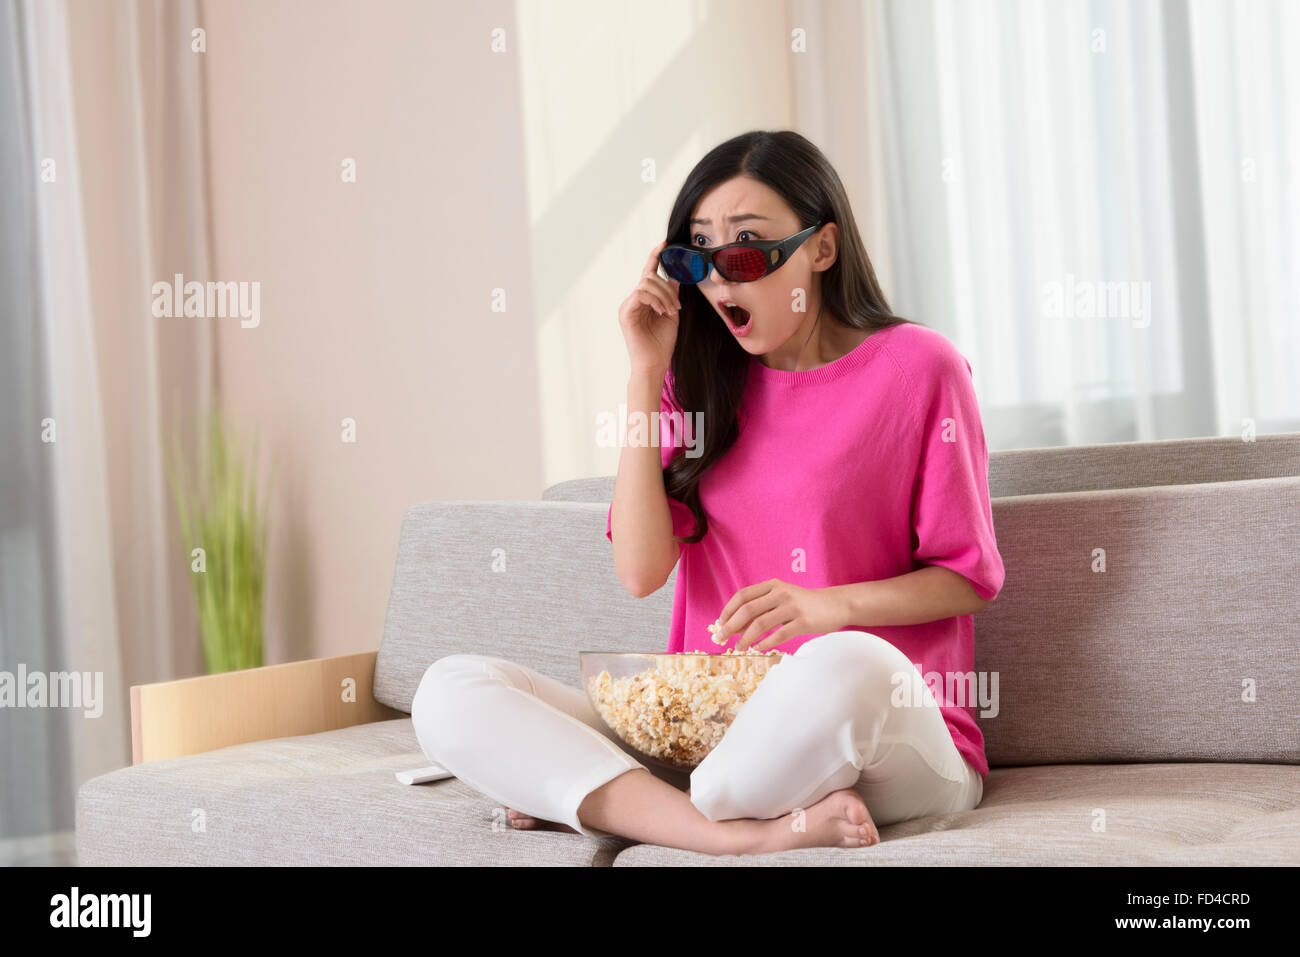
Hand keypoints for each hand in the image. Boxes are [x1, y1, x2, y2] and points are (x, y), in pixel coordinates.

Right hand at [618, 240, 681, 376]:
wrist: (654, 363)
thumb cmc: (662, 342)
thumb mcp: (672, 313)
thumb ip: (672, 294)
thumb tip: (677, 276)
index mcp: (643, 299)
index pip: (648, 273)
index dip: (655, 256)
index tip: (665, 242)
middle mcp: (633, 300)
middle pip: (649, 276)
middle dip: (667, 288)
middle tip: (676, 306)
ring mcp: (628, 305)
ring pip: (646, 283)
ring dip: (664, 295)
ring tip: (671, 312)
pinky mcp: (626, 312)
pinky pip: (641, 294)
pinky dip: (655, 300)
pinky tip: (661, 311)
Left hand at [716, 579, 847, 652]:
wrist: (835, 605)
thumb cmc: (804, 604)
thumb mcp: (782, 598)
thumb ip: (761, 608)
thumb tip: (734, 626)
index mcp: (772, 585)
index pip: (743, 596)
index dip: (728, 610)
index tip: (719, 624)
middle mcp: (781, 593)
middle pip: (748, 610)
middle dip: (731, 626)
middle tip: (721, 639)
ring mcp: (792, 607)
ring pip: (761, 624)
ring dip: (745, 638)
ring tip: (738, 648)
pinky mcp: (803, 622)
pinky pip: (779, 635)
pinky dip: (765, 643)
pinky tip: (758, 649)